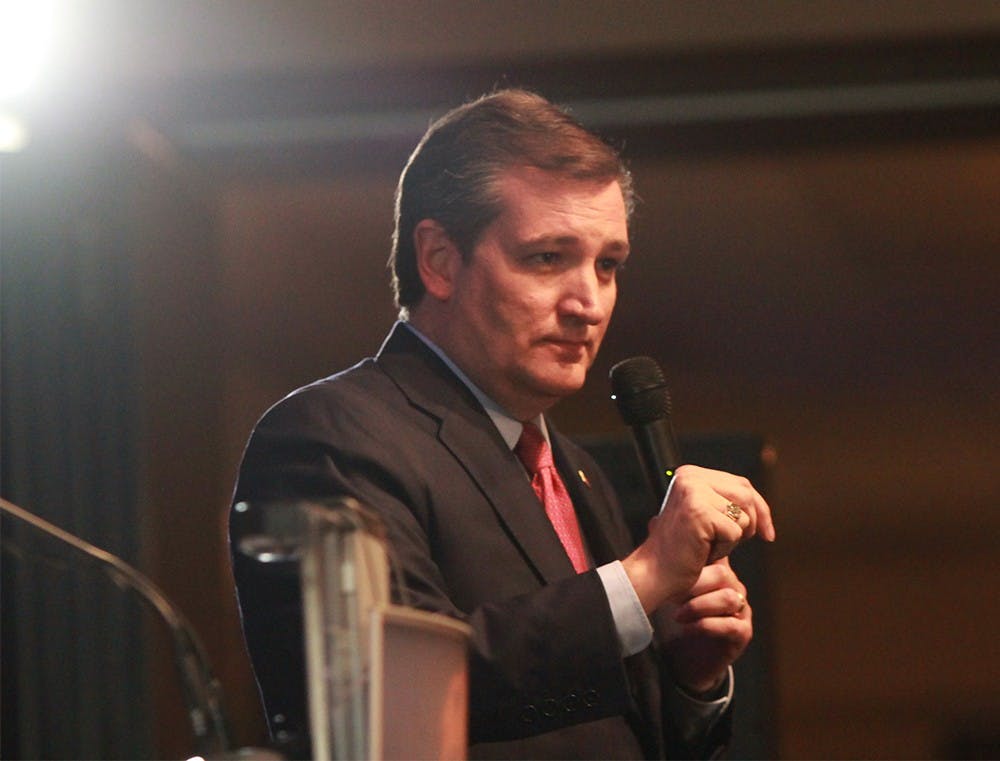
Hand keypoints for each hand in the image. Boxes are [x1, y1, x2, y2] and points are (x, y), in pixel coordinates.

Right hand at [622, 464, 774, 611]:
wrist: (656, 572)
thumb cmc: (681, 550)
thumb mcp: (705, 516)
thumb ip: (724, 502)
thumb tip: (759, 504)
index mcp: (690, 474)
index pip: (740, 484)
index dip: (760, 508)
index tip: (767, 533)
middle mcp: (690, 477)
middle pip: (746, 495)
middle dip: (754, 522)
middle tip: (742, 542)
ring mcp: (693, 492)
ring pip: (743, 514)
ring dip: (734, 538)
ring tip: (711, 546)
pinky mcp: (699, 512)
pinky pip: (735, 531)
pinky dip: (726, 548)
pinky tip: (704, 552)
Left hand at [659, 558, 751, 695]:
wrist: (685, 658)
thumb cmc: (681, 619)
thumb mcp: (678, 589)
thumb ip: (676, 564)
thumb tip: (656, 528)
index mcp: (721, 573)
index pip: (721, 552)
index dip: (706, 553)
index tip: (682, 563)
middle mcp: (735, 589)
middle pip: (722, 574)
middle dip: (693, 584)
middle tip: (672, 595)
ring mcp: (742, 611)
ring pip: (726, 598)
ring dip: (698, 606)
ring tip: (678, 614)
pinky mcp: (742, 633)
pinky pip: (729, 624)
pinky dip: (705, 625)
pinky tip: (688, 628)